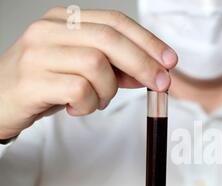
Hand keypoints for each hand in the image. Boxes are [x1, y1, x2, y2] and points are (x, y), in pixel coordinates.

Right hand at [0, 7, 177, 138]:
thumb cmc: (44, 84)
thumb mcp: (82, 70)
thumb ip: (115, 68)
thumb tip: (153, 72)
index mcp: (65, 20)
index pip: (115, 22)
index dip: (148, 41)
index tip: (170, 60)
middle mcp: (49, 30)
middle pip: (110, 39)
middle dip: (143, 64)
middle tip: (160, 85)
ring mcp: (37, 53)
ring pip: (96, 65)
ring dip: (108, 91)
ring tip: (96, 101)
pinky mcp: (31, 80)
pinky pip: (79, 90)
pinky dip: (88, 104)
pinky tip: (78, 108)